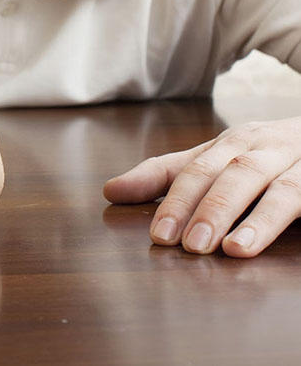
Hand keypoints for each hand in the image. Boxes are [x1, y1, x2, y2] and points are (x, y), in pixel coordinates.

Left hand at [103, 116, 300, 256]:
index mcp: (232, 142)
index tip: (157, 236)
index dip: (175, 200)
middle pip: (233, 175)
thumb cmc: (262, 154)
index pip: (196, 169)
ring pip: (280, 190)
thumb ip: (166, 176)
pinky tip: (278, 241)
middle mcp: (264, 148)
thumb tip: (110, 191)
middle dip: (208, 209)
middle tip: (187, 245)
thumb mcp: (214, 160)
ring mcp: (300, 165)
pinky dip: (287, 220)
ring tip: (230, 249)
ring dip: (256, 220)